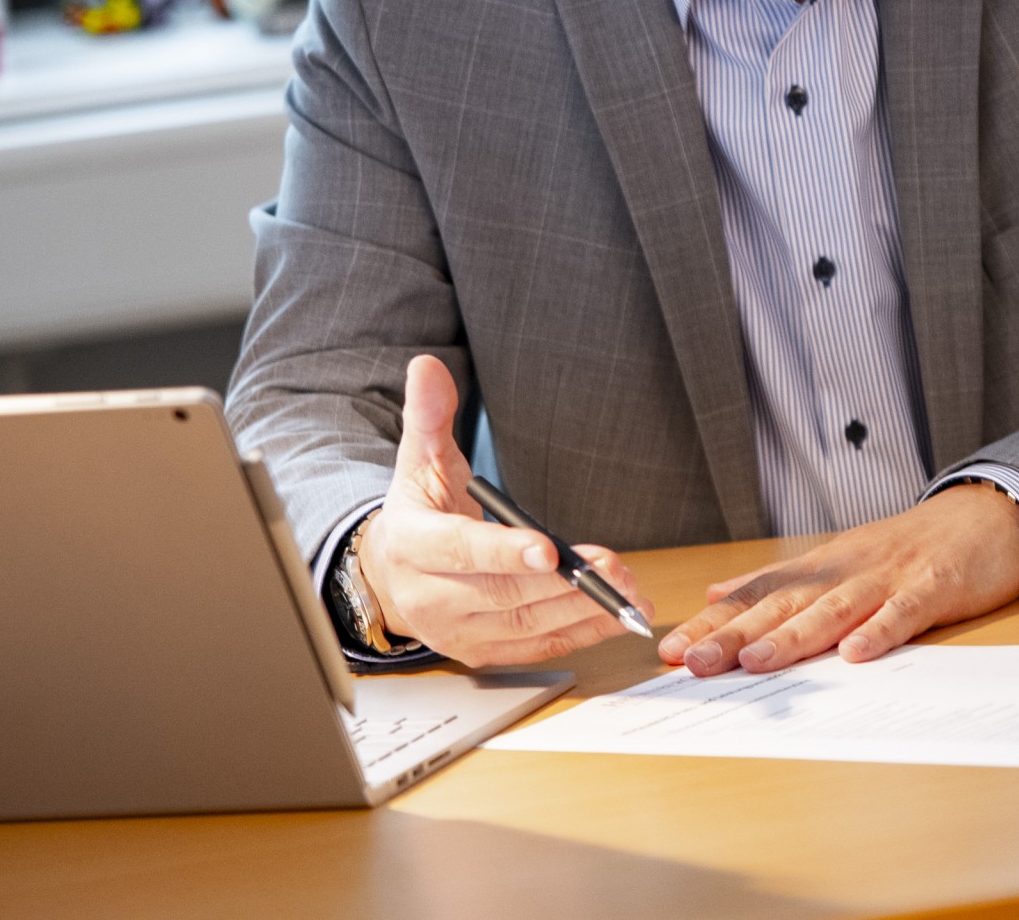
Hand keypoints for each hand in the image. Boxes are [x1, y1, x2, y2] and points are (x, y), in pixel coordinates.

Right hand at [355, 355, 653, 666]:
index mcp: (412, 545)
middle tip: (612, 566)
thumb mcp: (420, 459)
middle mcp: (428, 598)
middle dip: (564, 583)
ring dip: (582, 609)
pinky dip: (579, 635)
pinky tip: (616, 617)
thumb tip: (428, 366)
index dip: (503, 551)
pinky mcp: (480, 652)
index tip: (548, 550)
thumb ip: (429, 415)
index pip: (458, 551)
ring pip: (525, 625)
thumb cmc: (418, 510)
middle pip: (503, 595)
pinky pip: (534, 647)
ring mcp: (454, 632)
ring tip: (626, 588)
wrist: (392, 572)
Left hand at [656, 482, 1018, 675]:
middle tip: (694, 661)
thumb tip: (719, 591)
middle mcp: (844, 570)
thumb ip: (779, 579)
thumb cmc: (906, 547)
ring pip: (833, 609)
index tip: (671, 650)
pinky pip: (902, 613)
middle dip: (736, 634)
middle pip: (784, 605)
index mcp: (819, 568)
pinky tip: (856, 654)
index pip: (756, 596)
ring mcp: (887, 578)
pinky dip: (879, 631)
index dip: (714, 622)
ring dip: (794, 636)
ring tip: (757, 661)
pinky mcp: (931, 588)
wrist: (980, 517)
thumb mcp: (836, 557)